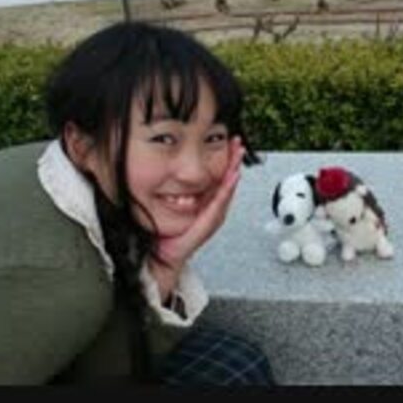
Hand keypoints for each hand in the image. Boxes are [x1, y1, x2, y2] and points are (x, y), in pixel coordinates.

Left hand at [151, 136, 244, 295]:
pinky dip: (226, 189)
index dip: (225, 161)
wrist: (163, 258)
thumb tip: (164, 175)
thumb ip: (172, 194)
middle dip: (233, 161)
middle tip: (238, 144)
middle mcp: (212, 210)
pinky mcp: (208, 223)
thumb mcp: (170, 210)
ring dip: (233, 171)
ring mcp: (212, 216)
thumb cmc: (167, 237)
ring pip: (226, 189)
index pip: (219, 178)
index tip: (229, 144)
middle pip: (227, 181)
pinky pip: (219, 203)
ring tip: (237, 156)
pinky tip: (231, 177)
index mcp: (205, 205)